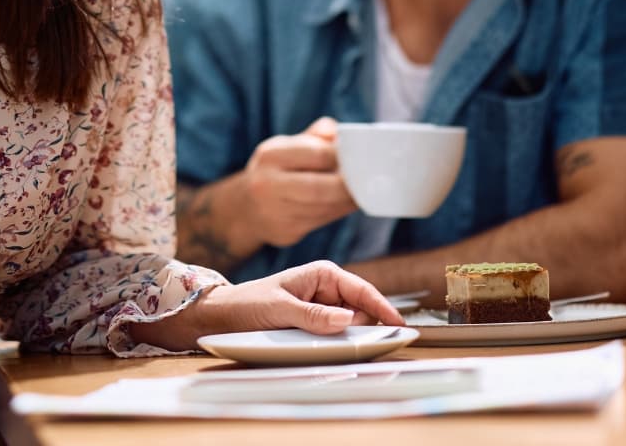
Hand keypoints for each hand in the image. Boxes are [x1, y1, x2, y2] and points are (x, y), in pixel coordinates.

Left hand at [129, 261, 404, 350]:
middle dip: (375, 323)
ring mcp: (324, 307)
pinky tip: (351, 350)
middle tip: (388, 341)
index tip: (400, 325)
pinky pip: (339, 334)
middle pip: (362, 308)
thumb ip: (312, 314)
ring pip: (354, 323)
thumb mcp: (279, 308)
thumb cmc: (249, 304)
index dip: (383, 307)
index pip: (361, 289)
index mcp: (322, 274)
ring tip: (372, 346)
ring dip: (362, 335)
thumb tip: (346, 320)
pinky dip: (348, 342)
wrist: (225, 316)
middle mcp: (327, 288)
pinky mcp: (317, 323)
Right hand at [243, 116, 356, 246]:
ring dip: (347, 201)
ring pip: (322, 208)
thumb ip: (315, 136)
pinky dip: (339, 212)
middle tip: (368, 180)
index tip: (360, 157)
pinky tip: (348, 204)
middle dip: (348, 186)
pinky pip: (321, 221)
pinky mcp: (286, 232)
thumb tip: (339, 133)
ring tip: (363, 192)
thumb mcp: (287, 146)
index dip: (342, 157)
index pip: (316, 154)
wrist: (246, 208)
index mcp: (270, 155)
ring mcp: (275, 211)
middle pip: (319, 188)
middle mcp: (267, 183)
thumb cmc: (276, 170)